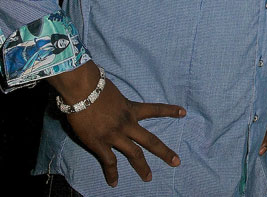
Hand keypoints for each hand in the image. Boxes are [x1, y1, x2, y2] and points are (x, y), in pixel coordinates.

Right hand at [50, 62, 185, 186]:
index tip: (183, 112)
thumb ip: (114, 97)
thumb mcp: (111, 89)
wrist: (82, 90)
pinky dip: (111, 174)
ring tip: (148, 178)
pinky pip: (109, 162)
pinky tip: (114, 183)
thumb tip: (106, 94)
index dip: (169, 110)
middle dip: (164, 152)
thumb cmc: (93, 83)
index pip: (154, 109)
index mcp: (130, 108)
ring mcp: (115, 135)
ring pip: (134, 154)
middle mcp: (127, 124)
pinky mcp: (100, 143)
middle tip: (177, 162)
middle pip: (150, 141)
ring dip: (142, 167)